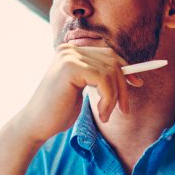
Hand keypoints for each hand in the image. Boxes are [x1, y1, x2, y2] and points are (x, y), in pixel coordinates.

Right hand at [16, 44, 142, 143]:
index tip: (138, 83)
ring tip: (106, 115)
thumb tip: (131, 75)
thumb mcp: (83, 89)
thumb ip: (99, 78)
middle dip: (123, 86)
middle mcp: (70, 49)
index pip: (108, 54)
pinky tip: (101, 114)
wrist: (36, 125)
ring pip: (111, 72)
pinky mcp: (70, 67)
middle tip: (124, 109)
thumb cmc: (59, 111)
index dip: (126, 68)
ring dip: (114, 98)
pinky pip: (104, 80)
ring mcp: (69, 56)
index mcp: (72, 51)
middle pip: (113, 61)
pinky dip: (108, 100)